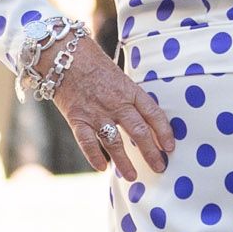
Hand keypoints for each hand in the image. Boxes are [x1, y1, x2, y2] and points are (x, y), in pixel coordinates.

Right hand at [48, 38, 174, 181]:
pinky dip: (94, 156)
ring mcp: (96, 111)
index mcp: (129, 90)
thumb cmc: (92, 63)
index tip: (170, 147)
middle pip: (139, 132)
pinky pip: (87, 142)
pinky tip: (102, 167)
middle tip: (159, 167)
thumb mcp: (118, 75)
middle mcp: (115, 102)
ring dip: (124, 162)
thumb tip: (143, 118)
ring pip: (115, 142)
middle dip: (151, 152)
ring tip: (132, 176)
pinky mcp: (77, 117)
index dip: (164, 132)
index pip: (153, 114)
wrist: (62, 54)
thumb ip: (129, 96)